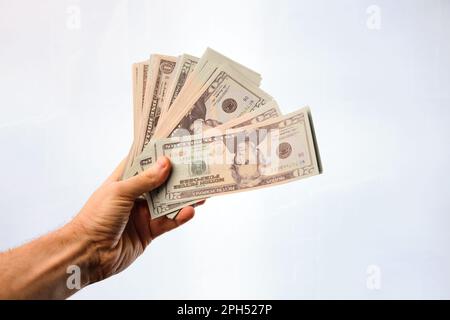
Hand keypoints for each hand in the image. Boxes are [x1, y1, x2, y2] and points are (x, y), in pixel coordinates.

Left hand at [72, 156, 194, 282]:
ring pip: (168, 202)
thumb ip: (144, 180)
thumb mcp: (120, 192)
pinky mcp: (149, 231)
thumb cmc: (96, 218)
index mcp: (123, 180)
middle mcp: (135, 195)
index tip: (176, 146)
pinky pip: (169, 221)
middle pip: (161, 182)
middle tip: (196, 168)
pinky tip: (190, 210)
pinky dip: (180, 216)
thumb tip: (165, 163)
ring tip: (200, 189)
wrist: (88, 253)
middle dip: (177, 176)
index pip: (143, 162)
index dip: (158, 154)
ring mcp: (143, 213)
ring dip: (183, 196)